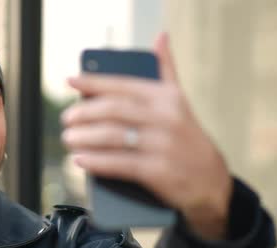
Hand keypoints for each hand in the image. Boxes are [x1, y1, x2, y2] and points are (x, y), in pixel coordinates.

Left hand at [61, 33, 232, 239]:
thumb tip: (161, 36)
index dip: (94, 82)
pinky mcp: (158, 171)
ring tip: (69, 138)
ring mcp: (162, 145)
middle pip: (114, 110)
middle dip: (84, 113)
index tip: (71, 81)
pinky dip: (96, 162)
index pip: (123, 85)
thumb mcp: (180, 101)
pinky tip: (80, 160)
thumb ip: (166, 70)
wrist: (210, 181)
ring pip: (113, 137)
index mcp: (166, 98)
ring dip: (84, 137)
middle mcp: (165, 118)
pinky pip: (119, 164)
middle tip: (67, 118)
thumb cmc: (186, 138)